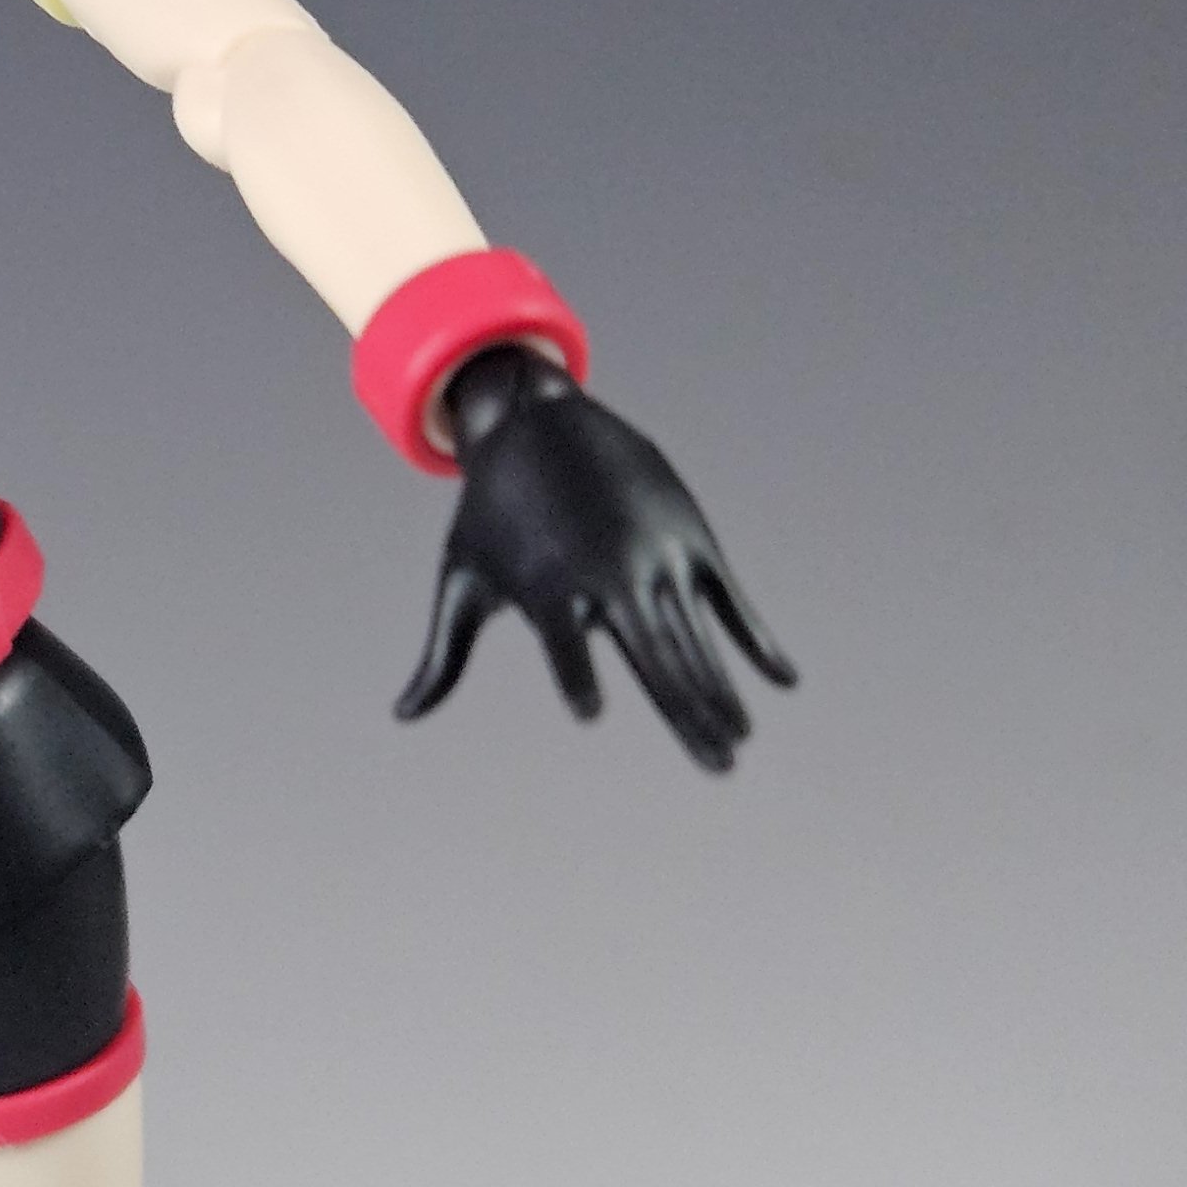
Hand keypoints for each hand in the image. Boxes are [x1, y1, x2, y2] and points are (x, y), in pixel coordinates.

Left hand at [394, 345, 794, 773]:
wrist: (540, 419)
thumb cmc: (492, 513)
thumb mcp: (462, 577)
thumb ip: (445, 654)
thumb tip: (403, 715)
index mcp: (549, 584)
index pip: (562, 640)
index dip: (573, 672)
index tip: (587, 714)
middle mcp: (609, 570)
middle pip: (653, 653)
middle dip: (686, 712)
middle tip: (718, 767)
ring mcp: (658, 552)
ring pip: (696, 634)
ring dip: (721, 690)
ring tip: (738, 740)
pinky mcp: (690, 537)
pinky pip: (730, 599)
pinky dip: (754, 639)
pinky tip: (783, 680)